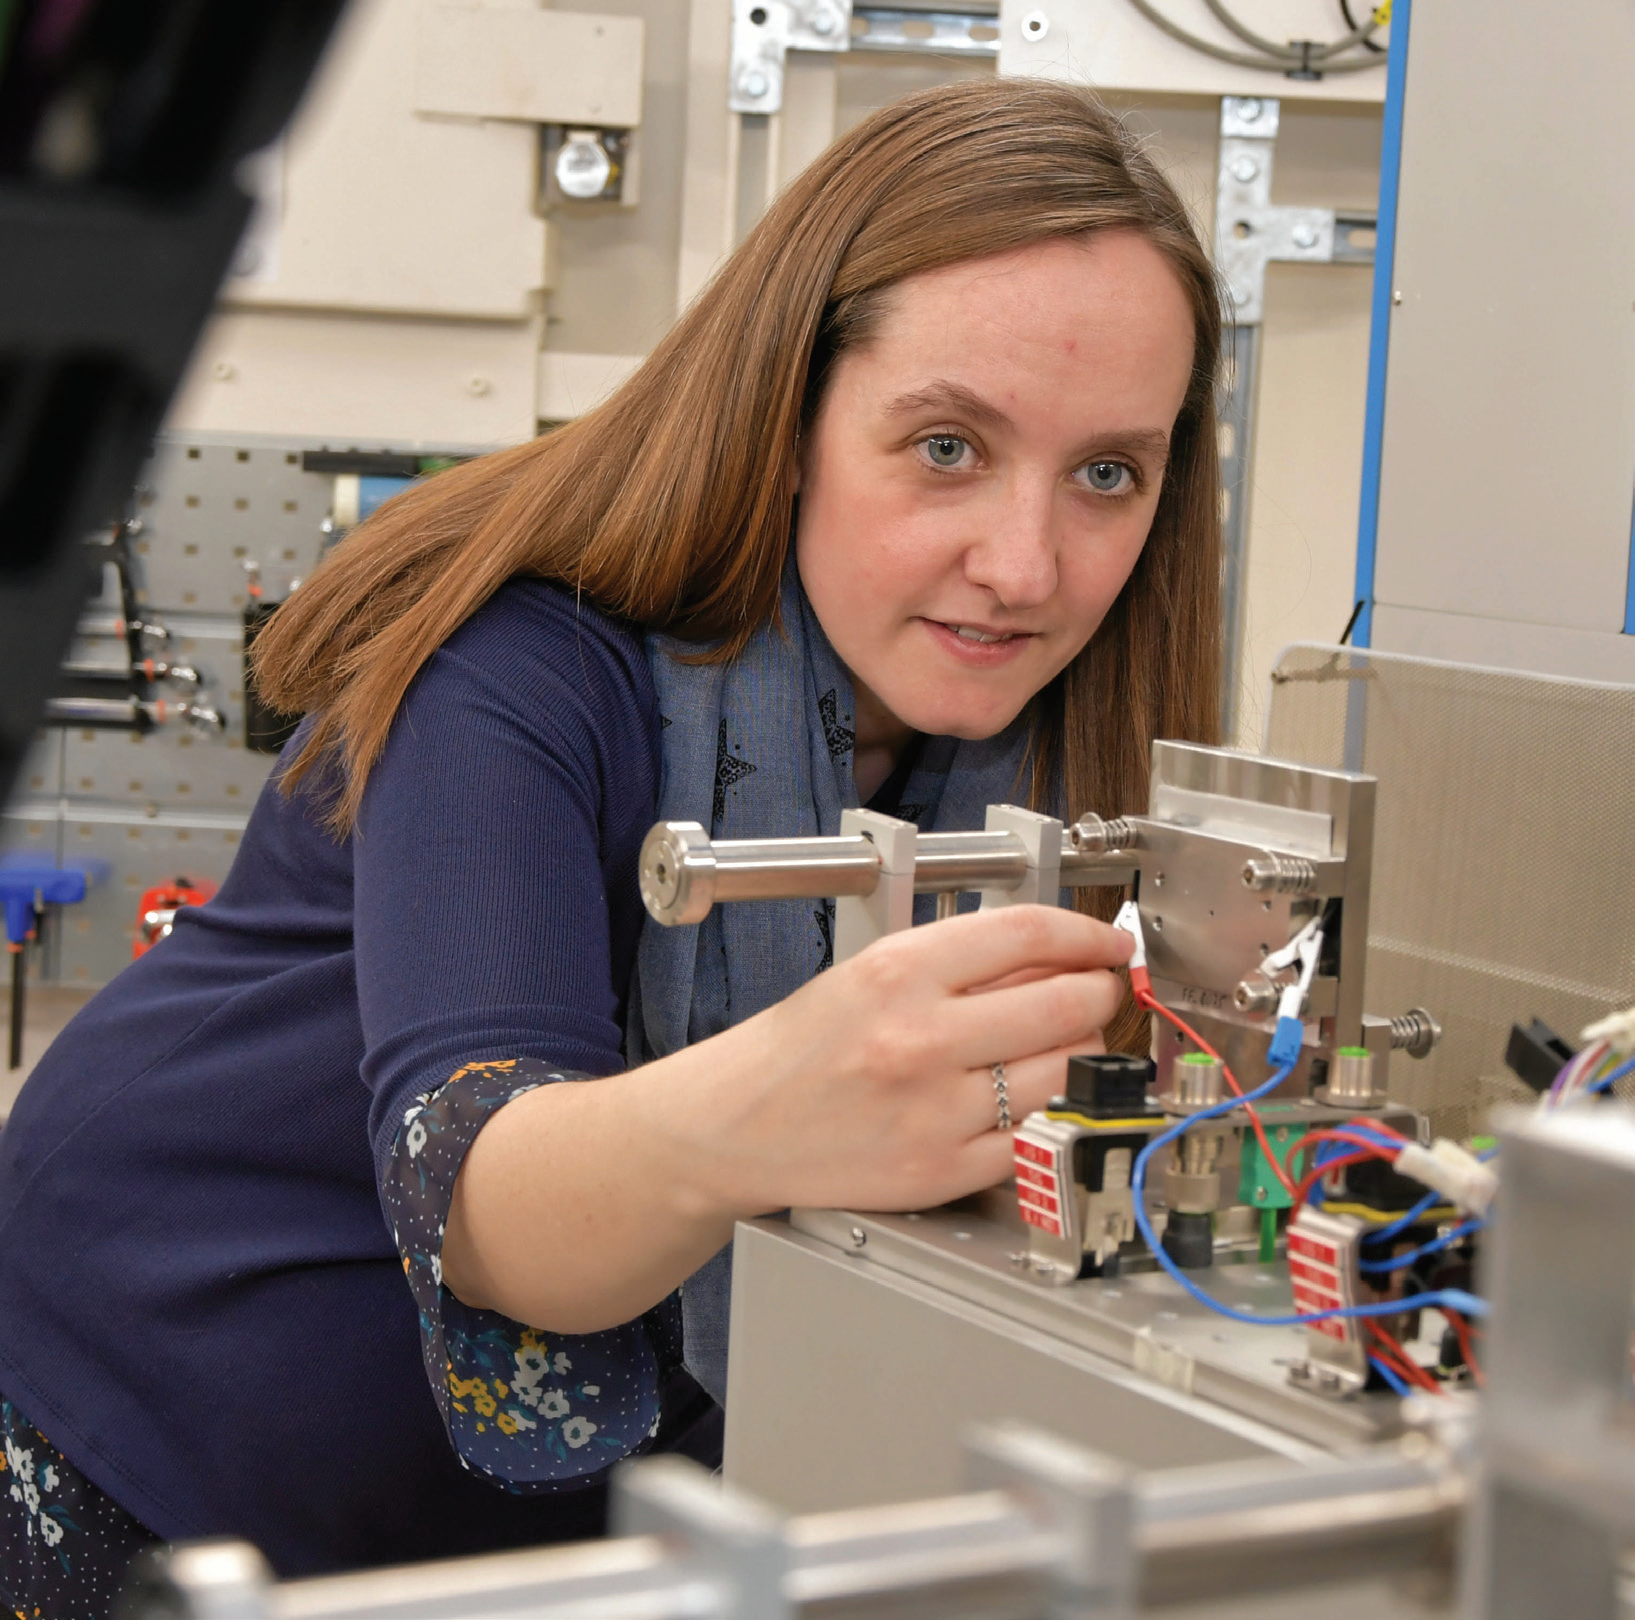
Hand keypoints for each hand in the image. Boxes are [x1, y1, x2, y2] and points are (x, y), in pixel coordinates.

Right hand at [666, 904, 1132, 1215]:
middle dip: (1099, 992)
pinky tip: (1037, 1098)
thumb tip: (1056, 953)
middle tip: (1098, 991)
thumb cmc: (798, 1049)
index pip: (1030, 933)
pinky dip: (1051, 1112)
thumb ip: (959, 962)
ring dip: (1083, 1053)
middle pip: (1064, 1002)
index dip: (1089, 933)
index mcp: (897, 972)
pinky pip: (1035, 1136)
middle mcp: (919, 1038)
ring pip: (1065, 1071)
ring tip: (1062, 1045)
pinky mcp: (942, 1172)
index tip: (1107, 942)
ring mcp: (935, 1111)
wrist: (734, 1126)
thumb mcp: (868, 974)